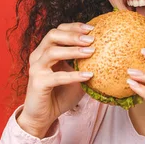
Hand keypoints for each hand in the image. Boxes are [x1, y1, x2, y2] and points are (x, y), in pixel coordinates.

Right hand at [18, 22, 94, 137]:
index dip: (74, 27)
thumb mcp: (76, 77)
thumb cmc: (60, 95)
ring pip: (52, 52)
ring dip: (73, 50)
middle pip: (53, 35)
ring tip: (91, 52)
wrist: (43, 116)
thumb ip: (85, 65)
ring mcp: (36, 69)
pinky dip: (73, 75)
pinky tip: (88, 75)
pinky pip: (57, 76)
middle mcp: (38, 56)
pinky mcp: (38, 83)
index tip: (93, 28)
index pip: (58, 30)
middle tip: (92, 39)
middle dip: (74, 35)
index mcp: (46, 51)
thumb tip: (108, 56)